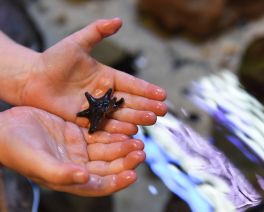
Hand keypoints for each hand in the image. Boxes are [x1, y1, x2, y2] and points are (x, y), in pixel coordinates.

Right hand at [0, 107, 144, 195]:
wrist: (5, 128)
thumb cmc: (15, 148)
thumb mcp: (36, 162)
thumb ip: (59, 172)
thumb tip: (85, 178)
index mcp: (69, 177)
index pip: (99, 184)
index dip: (117, 181)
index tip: (133, 174)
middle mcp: (77, 164)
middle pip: (108, 165)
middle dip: (125, 160)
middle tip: (140, 151)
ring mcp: (79, 148)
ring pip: (107, 148)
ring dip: (122, 144)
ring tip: (137, 139)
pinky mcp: (77, 132)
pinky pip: (100, 132)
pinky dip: (112, 131)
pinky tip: (124, 127)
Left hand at [21, 18, 166, 134]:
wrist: (33, 78)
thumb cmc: (54, 59)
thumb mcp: (77, 42)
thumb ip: (98, 32)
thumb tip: (119, 20)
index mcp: (107, 77)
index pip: (132, 84)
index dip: (147, 89)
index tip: (163, 94)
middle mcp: (105, 94)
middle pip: (130, 101)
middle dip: (147, 106)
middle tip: (162, 111)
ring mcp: (97, 109)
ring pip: (120, 115)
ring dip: (136, 118)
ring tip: (151, 120)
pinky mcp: (86, 121)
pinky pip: (104, 126)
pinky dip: (117, 130)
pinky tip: (131, 132)